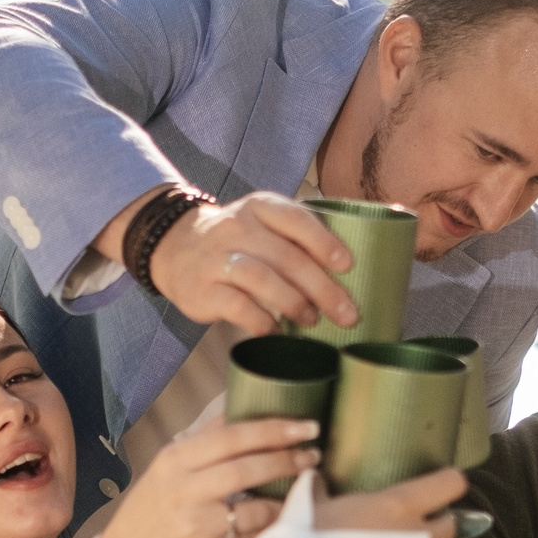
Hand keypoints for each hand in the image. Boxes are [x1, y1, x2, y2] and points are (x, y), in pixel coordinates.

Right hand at [97, 417, 320, 537]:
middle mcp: (183, 490)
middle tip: (313, 455)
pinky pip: (253, 536)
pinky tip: (283, 514)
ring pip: (254, 508)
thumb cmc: (156, 504)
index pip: (231, 437)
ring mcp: (196, 524)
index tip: (305, 427)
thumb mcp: (170, 464)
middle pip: (245, 469)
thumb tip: (243, 404)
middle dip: (286, 460)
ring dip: (285, 497)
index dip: (273, 430)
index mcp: (175, 460)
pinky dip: (272, 524)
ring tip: (303, 485)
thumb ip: (206, 437)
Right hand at [145, 192, 363, 337]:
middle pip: (287, 257)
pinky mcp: (202, 289)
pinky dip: (262, 321)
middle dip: (323, 288)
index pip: (297, 220)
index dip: (325, 243)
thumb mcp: (264, 223)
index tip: (349, 266)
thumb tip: (363, 263)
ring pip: (262, 279)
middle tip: (348, 314)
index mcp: (260, 207)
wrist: (174, 248)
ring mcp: (217, 258)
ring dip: (294, 304)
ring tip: (312, 321)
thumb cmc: (238, 242)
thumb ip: (301, 236)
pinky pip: (237, 307)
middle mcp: (237, 228)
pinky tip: (276, 331)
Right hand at [311, 466, 466, 537]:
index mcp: (396, 505)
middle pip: (451, 526)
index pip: (449, 484)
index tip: (445, 482)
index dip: (450, 482)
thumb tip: (314, 478)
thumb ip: (319, 491)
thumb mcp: (310, 507)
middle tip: (422, 523)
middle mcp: (414, 535)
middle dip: (443, 523)